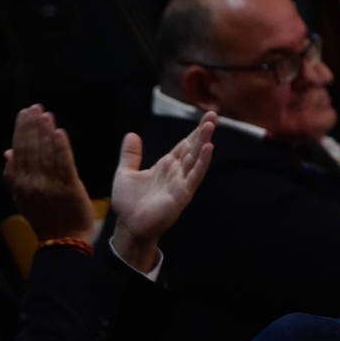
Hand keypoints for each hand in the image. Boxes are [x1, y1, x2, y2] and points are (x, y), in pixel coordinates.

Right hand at [3, 105, 94, 241]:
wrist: (64, 241)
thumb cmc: (46, 218)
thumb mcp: (23, 198)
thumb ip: (14, 175)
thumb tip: (8, 152)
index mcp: (20, 182)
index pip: (19, 150)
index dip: (22, 130)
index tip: (25, 113)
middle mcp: (31, 182)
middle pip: (31, 148)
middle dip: (33, 126)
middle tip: (36, 108)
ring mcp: (49, 185)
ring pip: (46, 153)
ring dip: (46, 132)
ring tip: (47, 115)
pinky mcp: (68, 188)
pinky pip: (63, 164)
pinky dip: (61, 147)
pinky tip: (60, 133)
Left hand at [111, 113, 215, 272]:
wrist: (129, 225)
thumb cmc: (129, 203)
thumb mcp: (125, 173)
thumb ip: (130, 155)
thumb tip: (132, 135)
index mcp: (165, 166)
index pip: (184, 145)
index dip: (194, 132)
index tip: (205, 118)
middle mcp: (176, 172)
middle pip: (193, 148)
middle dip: (203, 131)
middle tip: (214, 115)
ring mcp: (181, 182)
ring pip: (195, 157)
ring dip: (204, 141)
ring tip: (211, 125)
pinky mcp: (183, 193)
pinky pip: (195, 175)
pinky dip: (202, 161)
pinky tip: (209, 148)